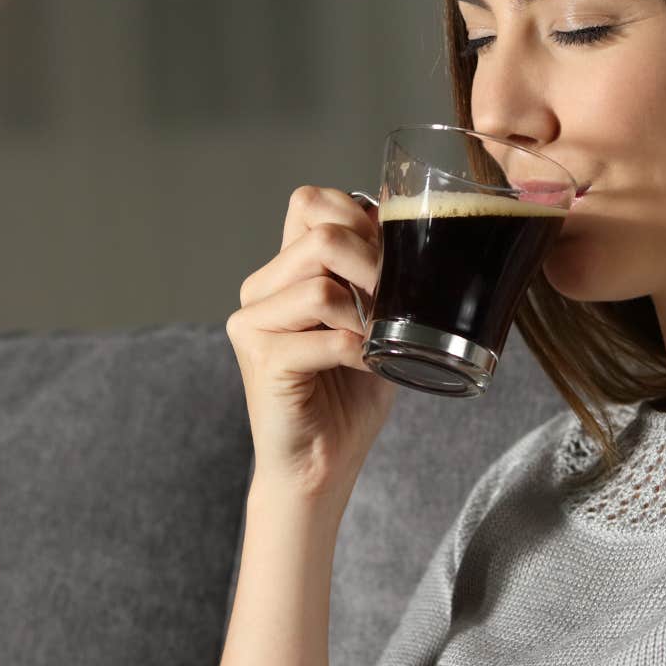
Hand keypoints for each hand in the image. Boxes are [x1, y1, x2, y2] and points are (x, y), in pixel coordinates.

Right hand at [227, 184, 396, 504]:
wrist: (322, 465)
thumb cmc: (350, 394)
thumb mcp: (374, 321)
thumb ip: (380, 276)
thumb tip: (412, 233)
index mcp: (286, 269)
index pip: (310, 201)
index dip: (358, 215)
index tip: (389, 255)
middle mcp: (261, 287)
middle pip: (321, 234)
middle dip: (374, 263)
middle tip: (395, 303)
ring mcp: (252, 320)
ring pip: (320, 284)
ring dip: (367, 314)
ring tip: (378, 342)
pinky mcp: (259, 357)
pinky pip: (325, 335)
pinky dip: (360, 352)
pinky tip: (368, 367)